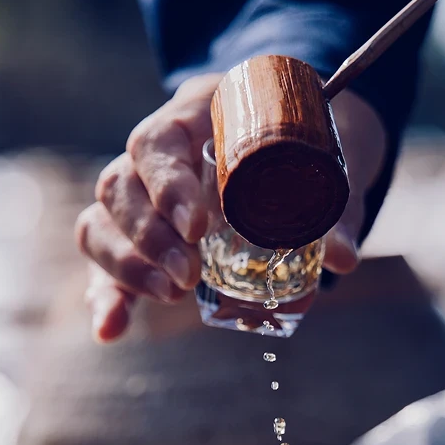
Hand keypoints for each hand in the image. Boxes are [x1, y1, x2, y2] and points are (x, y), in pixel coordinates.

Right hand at [76, 72, 386, 342]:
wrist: (301, 132)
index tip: (198, 227)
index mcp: (196, 114)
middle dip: (149, 237)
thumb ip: (335, 209)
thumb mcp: (327, 158)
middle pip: (120, 185)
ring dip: (128, 265)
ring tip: (173, 294)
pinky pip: (109, 261)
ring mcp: (142, 192)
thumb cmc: (307, 136)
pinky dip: (108, 297)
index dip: (167, 185)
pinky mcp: (142, 235)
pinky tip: (111, 329)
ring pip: (103, 221)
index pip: (157, 142)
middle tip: (190, 276)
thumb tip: (342, 259)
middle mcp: (157, 152)